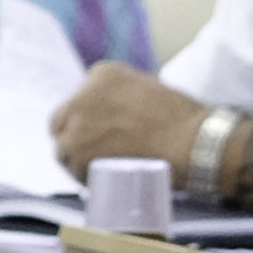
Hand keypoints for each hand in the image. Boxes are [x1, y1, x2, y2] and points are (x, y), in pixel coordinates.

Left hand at [52, 63, 209, 177]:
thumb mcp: (147, 87)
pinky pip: (73, 168)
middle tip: (93, 151)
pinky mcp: (78, 152)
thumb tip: (106, 115)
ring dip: (78, 157)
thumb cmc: (180, 119)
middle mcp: (82, 96)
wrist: (190, 142)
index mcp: (102, 75)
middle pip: (61, 122)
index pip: (79, 99)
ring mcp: (76, 124)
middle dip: (74, 136)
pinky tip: (104, 177)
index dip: (87, 119)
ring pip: (63, 147)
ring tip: (102, 167)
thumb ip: (119, 95)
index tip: (100, 130)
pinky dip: (85, 175)